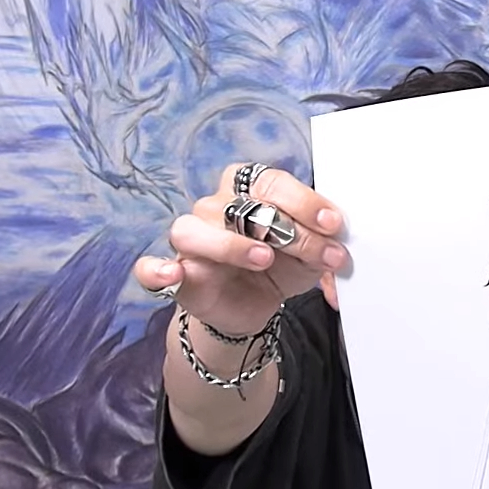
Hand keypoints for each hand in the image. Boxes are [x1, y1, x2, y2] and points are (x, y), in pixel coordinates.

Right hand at [132, 163, 350, 335]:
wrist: (253, 307)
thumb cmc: (281, 267)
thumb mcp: (310, 255)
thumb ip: (323, 243)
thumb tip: (339, 243)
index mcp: (248, 188)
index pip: (270, 181)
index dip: (304, 201)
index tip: (333, 223)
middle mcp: (215, 205)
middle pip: (242, 206)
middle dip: (289, 231)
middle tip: (321, 254)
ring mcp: (190, 238)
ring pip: (195, 230)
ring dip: (232, 245)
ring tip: (264, 259)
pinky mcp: (175, 274)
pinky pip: (148, 267)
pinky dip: (156, 269)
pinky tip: (172, 274)